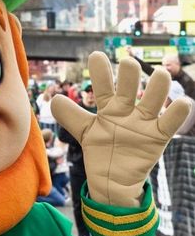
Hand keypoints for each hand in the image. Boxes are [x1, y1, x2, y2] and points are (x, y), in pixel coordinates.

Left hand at [52, 52, 190, 206]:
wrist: (112, 179)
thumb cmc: (100, 150)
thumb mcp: (84, 131)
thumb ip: (70, 116)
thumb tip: (54, 99)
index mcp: (108, 107)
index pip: (104, 86)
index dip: (100, 72)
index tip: (95, 56)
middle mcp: (127, 110)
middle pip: (130, 89)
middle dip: (129, 75)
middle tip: (128, 63)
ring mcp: (143, 122)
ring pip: (153, 100)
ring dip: (158, 87)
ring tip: (160, 75)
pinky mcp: (157, 137)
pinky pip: (169, 123)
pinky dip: (177, 113)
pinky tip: (182, 102)